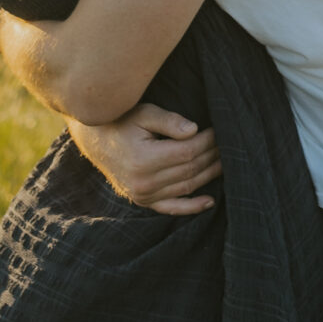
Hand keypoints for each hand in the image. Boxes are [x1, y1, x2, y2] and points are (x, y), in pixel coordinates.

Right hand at [67, 104, 222, 213]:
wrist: (95, 141)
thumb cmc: (122, 121)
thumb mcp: (143, 113)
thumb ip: (169, 121)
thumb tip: (194, 131)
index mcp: (144, 160)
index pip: (188, 152)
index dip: (208, 141)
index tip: (219, 130)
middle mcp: (144, 182)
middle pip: (190, 169)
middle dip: (212, 155)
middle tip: (227, 142)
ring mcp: (143, 195)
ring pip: (186, 186)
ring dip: (208, 175)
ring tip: (224, 161)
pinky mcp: (144, 201)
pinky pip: (172, 208)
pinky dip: (192, 207)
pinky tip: (210, 201)